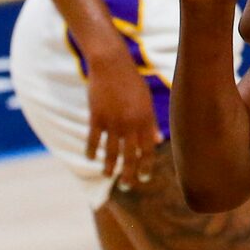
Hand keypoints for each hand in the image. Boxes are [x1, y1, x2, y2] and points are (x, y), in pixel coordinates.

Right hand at [86, 44, 160, 189]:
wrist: (111, 63)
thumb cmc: (131, 81)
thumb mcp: (146, 100)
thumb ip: (151, 122)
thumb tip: (159, 141)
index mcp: (145, 119)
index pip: (148, 149)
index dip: (146, 165)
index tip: (143, 177)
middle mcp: (130, 123)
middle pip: (130, 156)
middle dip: (128, 174)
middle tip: (127, 186)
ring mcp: (113, 121)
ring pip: (111, 152)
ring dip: (109, 167)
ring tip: (108, 175)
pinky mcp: (96, 117)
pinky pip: (93, 141)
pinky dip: (91, 152)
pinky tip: (90, 159)